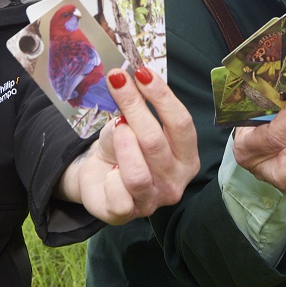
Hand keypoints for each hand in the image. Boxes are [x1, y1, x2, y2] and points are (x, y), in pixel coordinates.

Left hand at [60, 66, 199, 224]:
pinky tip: (108, 169)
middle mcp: (176, 181)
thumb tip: (127, 77)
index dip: (161, 96)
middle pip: (156, 141)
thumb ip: (136, 105)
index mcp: (187, 156)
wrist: (98, 176)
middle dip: (134, 107)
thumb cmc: (123, 146)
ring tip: (116, 128)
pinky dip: (109, 176)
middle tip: (116, 81)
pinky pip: (118, 195)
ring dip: (123, 143)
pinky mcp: (127, 215)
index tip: (142, 72)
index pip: (181, 123)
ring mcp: (153, 200)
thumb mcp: (131, 122)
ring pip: (138, 173)